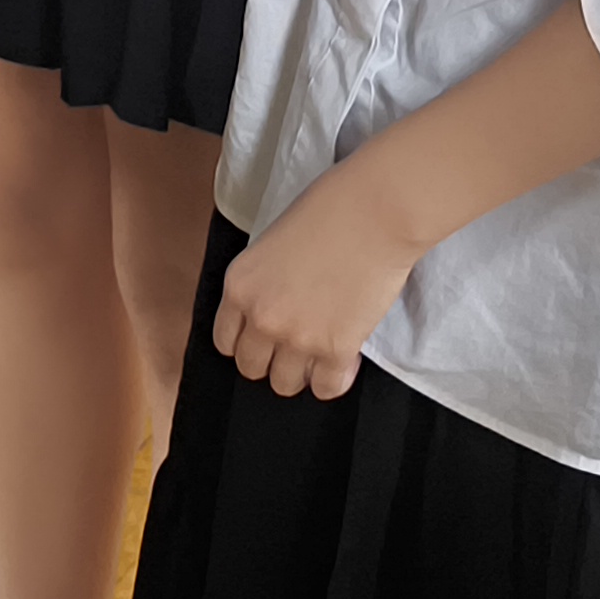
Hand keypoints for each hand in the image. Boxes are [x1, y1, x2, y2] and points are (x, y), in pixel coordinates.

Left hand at [213, 162, 428, 400]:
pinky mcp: (336, 350)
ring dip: (302, 371)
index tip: (263, 337)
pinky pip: (325, 388)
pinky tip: (344, 357)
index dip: (247, 340)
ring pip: (285, 384)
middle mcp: (262, 317)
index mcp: (240, 285)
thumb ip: (266, 280)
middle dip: (271, 358)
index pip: (225, 339)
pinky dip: (334, 378)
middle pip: (251, 367)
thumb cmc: (330, 210)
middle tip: (294, 343)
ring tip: (320, 350)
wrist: (374, 211)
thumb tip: (276, 304)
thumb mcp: (274, 241)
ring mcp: (297, 338)